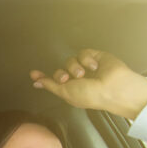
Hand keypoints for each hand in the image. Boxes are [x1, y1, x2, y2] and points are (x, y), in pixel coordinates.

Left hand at [30, 49, 146, 119]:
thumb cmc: (90, 95)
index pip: (53, 82)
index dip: (43, 77)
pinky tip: (94, 66)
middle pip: (60, 71)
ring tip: (84, 74)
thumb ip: (50, 85)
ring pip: (70, 60)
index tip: (33, 73)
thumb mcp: (66, 92)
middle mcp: (77, 79)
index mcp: (70, 90)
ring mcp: (86, 68)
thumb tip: (36, 83)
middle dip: (60, 74)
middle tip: (66, 79)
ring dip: (74, 67)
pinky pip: (83, 53)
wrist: (113, 87)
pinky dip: (87, 59)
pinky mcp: (95, 56)